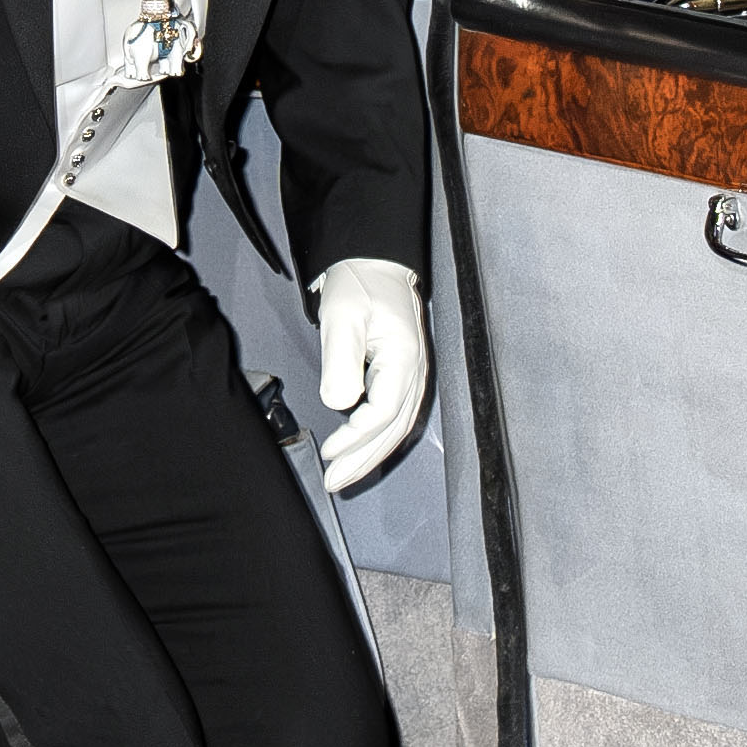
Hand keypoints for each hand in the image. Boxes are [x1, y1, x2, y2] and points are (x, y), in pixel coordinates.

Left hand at [314, 258, 429, 494]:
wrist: (375, 263)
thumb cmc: (359, 285)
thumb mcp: (342, 318)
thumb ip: (341, 362)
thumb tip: (341, 404)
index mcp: (404, 359)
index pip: (383, 412)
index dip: (356, 437)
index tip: (330, 449)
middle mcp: (416, 372)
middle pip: (393, 429)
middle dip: (364, 460)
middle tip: (335, 483)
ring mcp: (414, 376)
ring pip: (397, 427)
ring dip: (371, 455)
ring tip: (345, 478)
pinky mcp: (404, 376)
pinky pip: (395, 417)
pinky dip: (379, 440)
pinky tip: (362, 453)